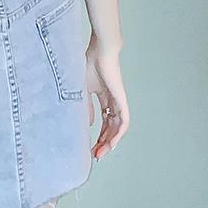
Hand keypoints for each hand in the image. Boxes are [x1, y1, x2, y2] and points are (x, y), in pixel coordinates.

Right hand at [86, 39, 129, 159]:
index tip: (91, 147)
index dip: (98, 135)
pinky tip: (112, 143)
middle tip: (96, 155)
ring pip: (117, 128)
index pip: (103, 122)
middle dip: (103, 142)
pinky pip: (124, 121)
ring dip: (110, 142)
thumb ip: (87, 107)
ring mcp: (118, 102)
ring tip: (101, 153)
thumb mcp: (84, 90)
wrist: (101, 52)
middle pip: (111, 128)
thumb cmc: (90, 64)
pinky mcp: (121, 101)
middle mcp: (112, 102)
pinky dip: (119, 133)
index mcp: (104, 99)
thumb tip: (88, 124)